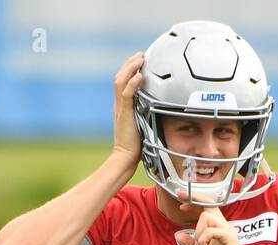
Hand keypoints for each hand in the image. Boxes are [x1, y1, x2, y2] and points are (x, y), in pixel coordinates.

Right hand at [112, 52, 144, 169]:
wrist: (124, 157)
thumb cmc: (135, 146)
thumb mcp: (141, 126)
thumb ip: (146, 115)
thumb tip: (158, 110)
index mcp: (122, 107)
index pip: (123, 83)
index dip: (130, 70)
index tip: (140, 62)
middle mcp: (119, 105)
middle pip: (120, 77)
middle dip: (130, 64)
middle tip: (141, 55)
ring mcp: (120, 109)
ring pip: (121, 81)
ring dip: (131, 68)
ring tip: (140, 59)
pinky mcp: (124, 114)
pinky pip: (126, 94)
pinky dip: (133, 84)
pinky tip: (140, 76)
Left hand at [174, 206, 254, 244]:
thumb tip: (178, 236)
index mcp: (218, 228)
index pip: (207, 209)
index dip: (195, 202)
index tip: (182, 202)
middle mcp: (224, 226)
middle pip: (208, 206)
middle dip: (194, 200)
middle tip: (181, 203)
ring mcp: (228, 230)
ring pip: (207, 217)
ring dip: (198, 232)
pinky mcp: (229, 237)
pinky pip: (211, 231)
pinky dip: (203, 239)